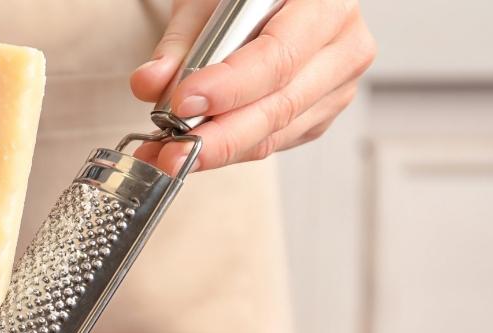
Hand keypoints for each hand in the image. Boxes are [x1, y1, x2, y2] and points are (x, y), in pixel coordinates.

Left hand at [130, 0, 375, 173]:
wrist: (274, 3)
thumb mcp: (207, 1)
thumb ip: (180, 42)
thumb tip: (149, 83)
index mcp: (325, 4)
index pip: (278, 56)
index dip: (230, 87)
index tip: (183, 104)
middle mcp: (343, 47)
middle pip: (280, 106)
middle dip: (218, 137)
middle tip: (170, 152)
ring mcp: (336, 87)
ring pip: (274, 134)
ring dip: (216, 152)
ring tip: (166, 156)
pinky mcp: (320, 116)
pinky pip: (272, 143)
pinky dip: (229, 152)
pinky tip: (191, 152)